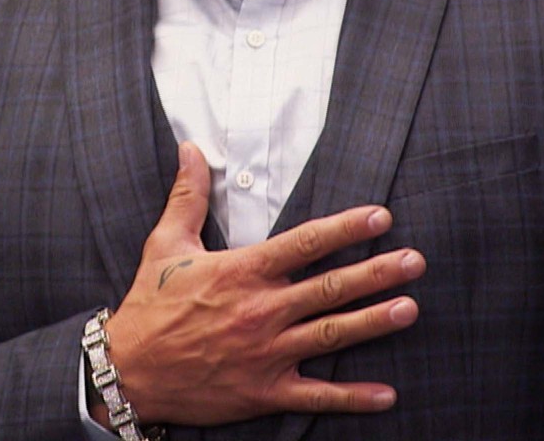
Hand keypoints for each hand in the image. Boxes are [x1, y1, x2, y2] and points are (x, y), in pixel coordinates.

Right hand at [98, 141, 423, 427]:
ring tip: (410, 308)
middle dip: (377, 273)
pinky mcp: (264, 391)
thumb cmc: (149, 305)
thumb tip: (191, 148)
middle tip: (416, 261)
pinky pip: (316, 395)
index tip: (381, 217)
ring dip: (374, 322)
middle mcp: (261, 311)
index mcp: (243, 272)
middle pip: (330, 288)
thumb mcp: (166, 243)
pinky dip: (352, 396)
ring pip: (331, 334)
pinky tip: (386, 394)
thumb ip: (188, 195)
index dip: (347, 229)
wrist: (128, 370)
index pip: (306, 243)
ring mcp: (266, 354)